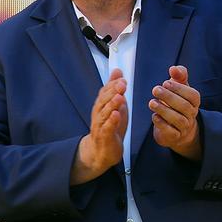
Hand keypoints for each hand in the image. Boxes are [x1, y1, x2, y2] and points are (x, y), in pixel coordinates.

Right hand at [72, 68, 127, 184]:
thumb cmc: (110, 126)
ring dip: (112, 104)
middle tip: (122, 84)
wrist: (101, 151)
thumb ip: (115, 88)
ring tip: (120, 97)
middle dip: (113, 91)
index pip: (105, 92)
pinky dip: (111, 121)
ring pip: (104, 113)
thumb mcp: (115, 105)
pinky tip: (116, 115)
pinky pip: (107, 128)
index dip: (113, 84)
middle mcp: (99, 113)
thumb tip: (117, 70)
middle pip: (104, 100)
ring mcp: (100, 125)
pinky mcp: (104, 137)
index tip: (122, 78)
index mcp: (102, 105)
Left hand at [149, 65, 201, 160]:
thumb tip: (173, 68)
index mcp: (194, 101)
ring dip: (164, 110)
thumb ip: (179, 76)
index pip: (192, 95)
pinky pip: (171, 132)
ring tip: (152, 103)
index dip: (179, 88)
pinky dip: (162, 124)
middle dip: (169, 97)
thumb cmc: (177, 103)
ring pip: (178, 119)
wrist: (177, 129)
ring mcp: (184, 127)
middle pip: (184, 106)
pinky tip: (154, 116)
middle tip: (155, 90)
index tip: (165, 82)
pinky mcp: (175, 137)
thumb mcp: (179, 88)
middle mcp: (192, 114)